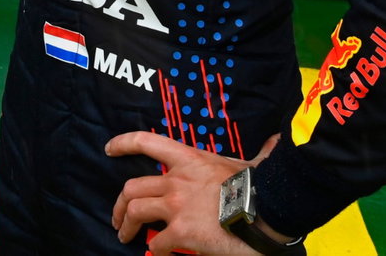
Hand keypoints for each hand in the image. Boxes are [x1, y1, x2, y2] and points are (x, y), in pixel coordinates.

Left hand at [107, 131, 283, 254]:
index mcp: (189, 159)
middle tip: (118, 217)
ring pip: (135, 212)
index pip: (147, 142)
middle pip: (132, 187)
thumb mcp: (251, 163)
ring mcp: (176, 206)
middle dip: (120, 203)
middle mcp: (176, 180)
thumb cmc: (260, 186)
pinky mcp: (181, 232)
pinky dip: (155, 251)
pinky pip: (157, 243)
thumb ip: (257, 155)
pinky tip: (158, 255)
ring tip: (125, 236)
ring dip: (126, 226)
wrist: (267, 209)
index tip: (109, 149)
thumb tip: (276, 143)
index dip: (124, 144)